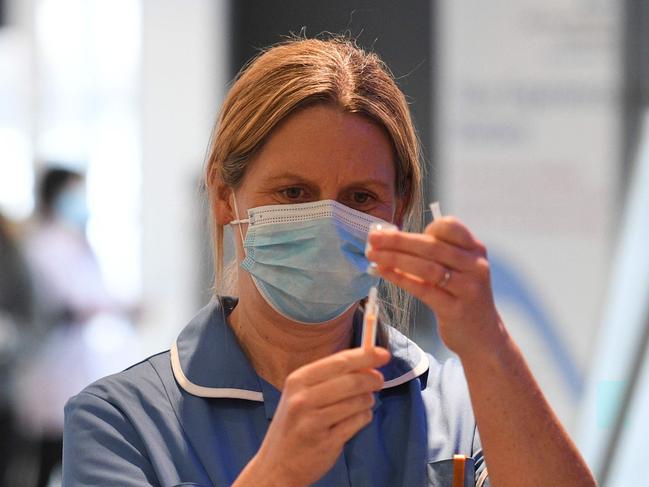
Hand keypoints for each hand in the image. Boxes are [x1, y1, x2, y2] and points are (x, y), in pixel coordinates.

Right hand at [249, 347, 389, 486]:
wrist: (276, 466)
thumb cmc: (293, 425)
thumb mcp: (300, 394)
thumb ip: (329, 378)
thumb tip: (367, 365)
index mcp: (298, 380)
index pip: (338, 362)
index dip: (365, 356)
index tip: (383, 353)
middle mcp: (303, 398)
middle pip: (351, 381)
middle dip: (372, 379)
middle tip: (379, 380)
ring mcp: (314, 421)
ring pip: (358, 402)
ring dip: (367, 401)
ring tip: (361, 403)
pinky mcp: (326, 441)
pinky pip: (358, 422)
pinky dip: (363, 418)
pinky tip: (355, 419)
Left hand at [366, 217, 504, 358]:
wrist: (482, 336)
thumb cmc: (461, 296)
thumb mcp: (458, 269)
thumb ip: (436, 253)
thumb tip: (391, 238)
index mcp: (475, 250)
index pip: (450, 227)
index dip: (423, 227)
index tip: (400, 231)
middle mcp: (475, 266)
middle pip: (432, 246)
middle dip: (398, 240)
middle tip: (373, 238)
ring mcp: (468, 288)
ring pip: (426, 267)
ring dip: (395, 258)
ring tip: (372, 255)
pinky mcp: (455, 309)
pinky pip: (423, 290)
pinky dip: (400, 279)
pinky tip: (383, 272)